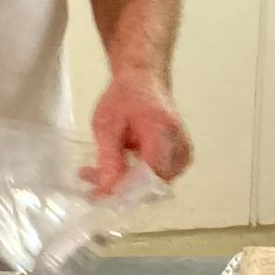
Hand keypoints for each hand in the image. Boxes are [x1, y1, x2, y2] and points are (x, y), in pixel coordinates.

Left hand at [87, 72, 191, 194]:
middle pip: (153, 185)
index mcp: (162, 132)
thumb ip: (109, 158)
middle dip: (121, 188)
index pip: (149, 175)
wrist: (144, 81)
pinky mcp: (181, 158)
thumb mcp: (106, 124)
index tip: (97, 193)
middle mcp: (180, 146)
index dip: (124, 189)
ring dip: (126, 184)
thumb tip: (108, 190)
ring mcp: (184, 154)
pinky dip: (136, 177)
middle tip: (90, 178)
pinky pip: (158, 178)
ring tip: (96, 171)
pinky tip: (116, 166)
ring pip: (155, 186)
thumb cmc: (124, 97)